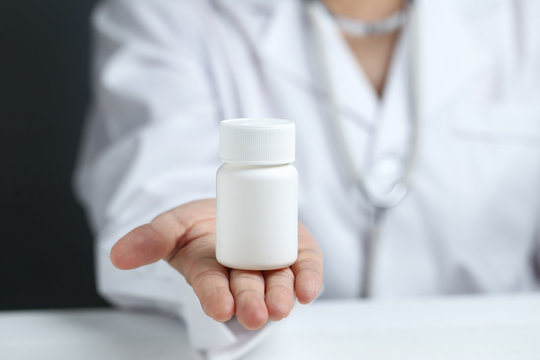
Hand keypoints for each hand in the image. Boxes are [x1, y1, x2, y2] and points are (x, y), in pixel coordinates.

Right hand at [110, 199, 322, 329]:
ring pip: (277, 284)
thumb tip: (116, 255)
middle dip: (250, 303)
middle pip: (247, 290)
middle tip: (255, 313)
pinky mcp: (296, 252)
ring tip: (281, 305)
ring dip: (280, 296)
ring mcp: (270, 265)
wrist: (234, 205)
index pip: (211, 288)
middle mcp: (241, 275)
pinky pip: (304, 267)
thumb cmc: (201, 222)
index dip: (214, 297)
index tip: (220, 306)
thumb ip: (149, 238)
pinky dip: (309, 278)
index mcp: (209, 271)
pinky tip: (309, 289)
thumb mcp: (172, 223)